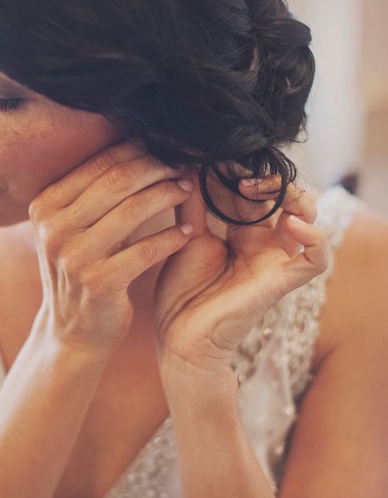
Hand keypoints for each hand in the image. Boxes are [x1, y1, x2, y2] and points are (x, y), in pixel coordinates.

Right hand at [29, 142, 193, 352]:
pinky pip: (146, 249)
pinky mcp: (98, 283)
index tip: (168, 146)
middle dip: (157, 167)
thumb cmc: (83, 270)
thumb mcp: (75, 229)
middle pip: (117, 180)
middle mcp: (53, 228)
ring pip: (133, 209)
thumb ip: (97, 193)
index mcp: (45, 206)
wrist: (72, 332)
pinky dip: (172, 237)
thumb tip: (140, 142)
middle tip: (185, 165)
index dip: (138, 149)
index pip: (99, 163)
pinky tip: (189, 231)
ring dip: (168, 195)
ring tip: (189, 189)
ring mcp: (73, 257)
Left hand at [153, 172, 328, 373]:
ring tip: (257, 189)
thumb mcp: (185, 237)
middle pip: (281, 195)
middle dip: (262, 176)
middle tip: (234, 172)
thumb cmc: (182, 294)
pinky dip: (314, 237)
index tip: (213, 160)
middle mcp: (263, 242)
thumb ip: (193, 202)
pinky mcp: (281, 282)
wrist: (179, 338)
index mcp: (242, 232)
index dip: (239, 171)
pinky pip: (317, 259)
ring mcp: (275, 261)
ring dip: (291, 194)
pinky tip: (289, 223)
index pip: (253, 189)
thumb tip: (189, 161)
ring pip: (308, 216)